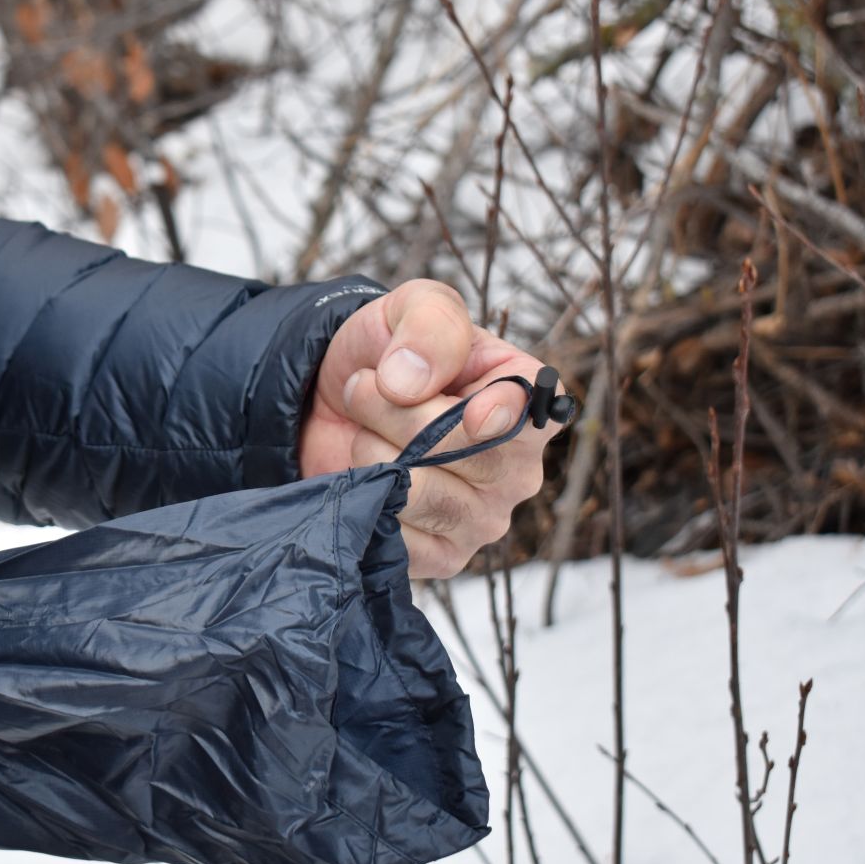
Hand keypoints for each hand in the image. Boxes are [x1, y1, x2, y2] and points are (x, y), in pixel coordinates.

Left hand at [298, 279, 564, 578]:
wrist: (333, 403)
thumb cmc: (389, 354)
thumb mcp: (410, 307)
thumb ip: (428, 323)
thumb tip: (408, 383)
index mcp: (528, 402)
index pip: (531, 417)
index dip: (496, 414)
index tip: (471, 409)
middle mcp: (520, 467)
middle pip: (462, 450)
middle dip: (394, 412)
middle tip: (365, 387)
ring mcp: (484, 517)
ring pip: (420, 490)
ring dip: (371, 450)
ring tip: (364, 428)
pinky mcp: (445, 556)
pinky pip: (399, 535)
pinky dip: (366, 498)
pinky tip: (366, 477)